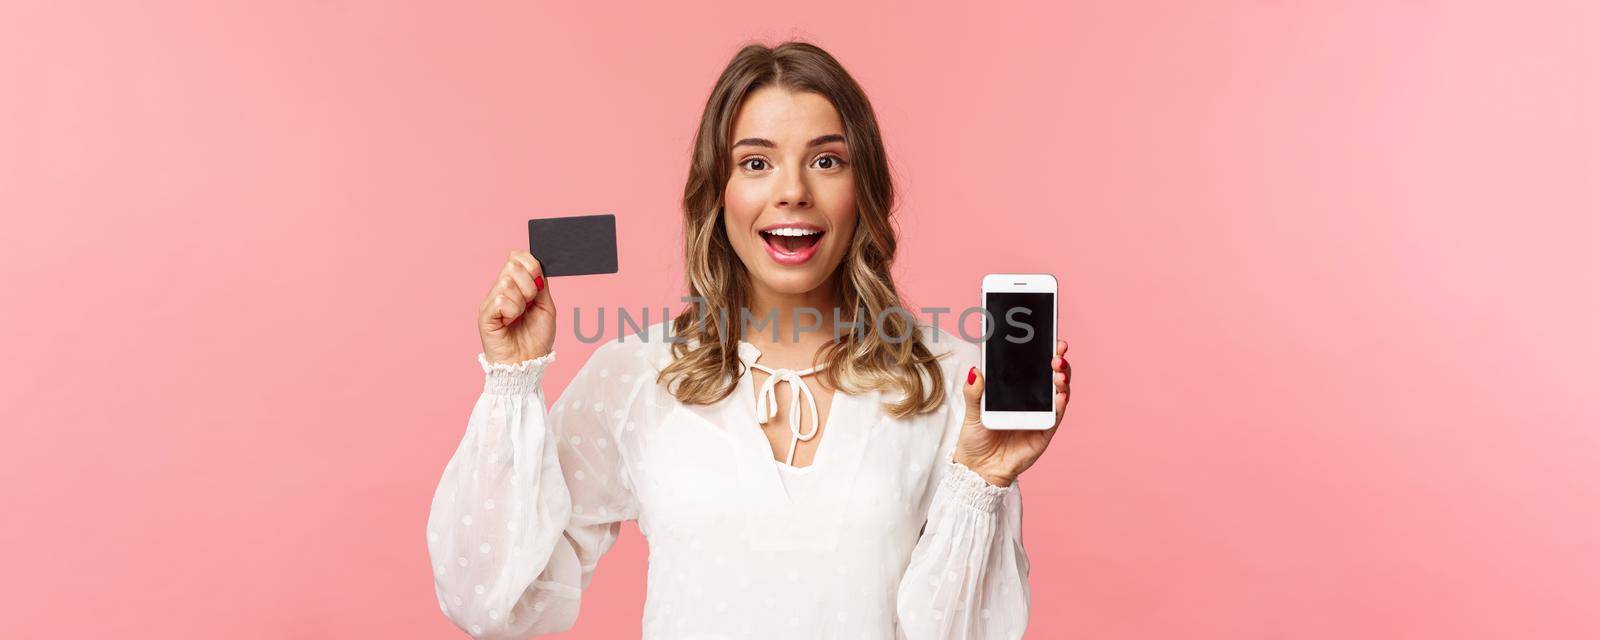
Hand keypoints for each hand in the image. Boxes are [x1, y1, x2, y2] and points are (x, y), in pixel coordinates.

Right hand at [478, 250, 555, 364]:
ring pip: (507, 283)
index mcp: (515, 285)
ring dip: (521, 302)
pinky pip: (500, 299)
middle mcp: (500, 289)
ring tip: (519, 316)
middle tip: (529, 305)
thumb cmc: (536, 337)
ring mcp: (491, 301)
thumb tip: (534, 264)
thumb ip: (541, 284)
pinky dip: (511, 311)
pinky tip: (510, 322)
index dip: (530, 264)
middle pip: (512, 266)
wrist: (528, 362)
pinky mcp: (485, 314)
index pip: (516, 257)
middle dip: (529, 285)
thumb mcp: (545, 305)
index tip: (539, 283)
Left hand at [952, 339, 1071, 486]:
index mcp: (1017, 392)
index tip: (1050, 339)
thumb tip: (975, 370)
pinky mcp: (1044, 433)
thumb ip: (974, 392)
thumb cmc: (977, 438)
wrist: (978, 468)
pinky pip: (1055, 417)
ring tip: (1058, 372)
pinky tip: (1060, 395)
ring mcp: (1040, 416)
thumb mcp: (972, 412)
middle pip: (1051, 377)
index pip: (1035, 368)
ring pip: (1059, 394)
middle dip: (1058, 362)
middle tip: (1056, 353)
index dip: (1045, 353)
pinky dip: (1060, 406)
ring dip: (1062, 381)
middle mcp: (1033, 401)